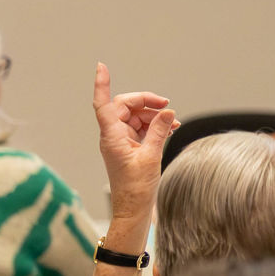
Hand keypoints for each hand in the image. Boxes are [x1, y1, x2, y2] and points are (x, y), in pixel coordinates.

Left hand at [92, 63, 175, 226]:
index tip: (102, 67)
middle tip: (166, 105)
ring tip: (172, 123)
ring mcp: (121, 141)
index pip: (103, 104)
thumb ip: (158, 131)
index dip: (102, 84)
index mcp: (112, 137)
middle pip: (125, 107)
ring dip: (154, 116)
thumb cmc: (136, 187)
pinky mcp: (129, 147)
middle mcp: (113, 136)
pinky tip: (169, 128)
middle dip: (145, 102)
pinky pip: (141, 128)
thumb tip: (166, 111)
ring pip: (135, 117)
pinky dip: (154, 125)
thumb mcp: (151, 156)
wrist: (133, 208)